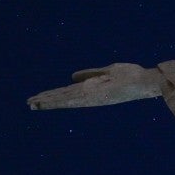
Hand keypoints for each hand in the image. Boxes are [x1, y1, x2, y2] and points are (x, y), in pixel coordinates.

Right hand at [27, 62, 160, 109]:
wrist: (145, 81)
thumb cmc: (130, 76)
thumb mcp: (108, 71)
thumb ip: (91, 73)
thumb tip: (71, 77)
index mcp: (91, 89)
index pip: (68, 93)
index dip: (53, 95)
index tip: (37, 98)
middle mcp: (89, 95)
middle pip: (64, 97)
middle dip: (47, 100)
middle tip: (29, 103)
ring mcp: (92, 96)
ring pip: (66, 99)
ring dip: (49, 101)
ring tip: (33, 103)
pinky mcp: (96, 96)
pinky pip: (76, 98)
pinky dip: (62, 100)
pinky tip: (52, 101)